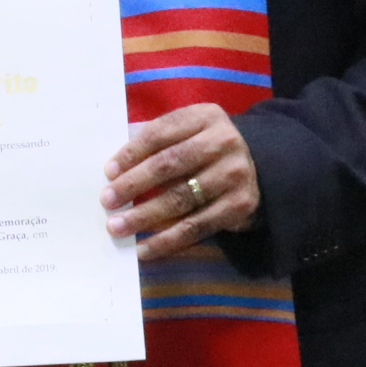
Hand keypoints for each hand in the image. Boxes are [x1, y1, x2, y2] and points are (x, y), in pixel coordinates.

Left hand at [102, 104, 259, 261]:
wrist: (258, 169)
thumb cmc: (206, 150)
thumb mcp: (189, 132)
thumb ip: (158, 143)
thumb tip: (115, 172)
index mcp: (206, 116)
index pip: (161, 132)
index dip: (132, 152)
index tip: (108, 172)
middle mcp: (224, 141)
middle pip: (170, 164)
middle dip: (134, 184)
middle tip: (107, 201)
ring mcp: (234, 174)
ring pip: (181, 198)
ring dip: (145, 215)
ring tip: (118, 227)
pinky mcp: (239, 205)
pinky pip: (196, 226)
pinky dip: (167, 240)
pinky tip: (144, 249)